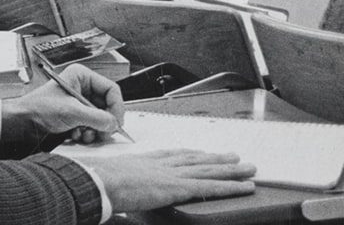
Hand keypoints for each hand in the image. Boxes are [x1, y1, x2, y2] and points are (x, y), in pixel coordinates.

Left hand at [3, 64, 123, 143]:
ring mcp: (79, 103)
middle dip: (105, 122)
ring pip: (101, 118)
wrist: (20, 123)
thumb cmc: (38, 109)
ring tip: (84, 135)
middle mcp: (82, 87)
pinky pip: (92, 126)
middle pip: (108, 106)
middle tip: (103, 134)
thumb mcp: (71, 112)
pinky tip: (76, 135)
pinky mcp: (76, 116)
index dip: (116, 107)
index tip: (116, 123)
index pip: (111, 90)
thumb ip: (96, 118)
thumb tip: (114, 124)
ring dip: (95, 130)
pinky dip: (87, 133)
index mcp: (81, 76)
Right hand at [82, 150, 254, 212]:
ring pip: (208, 170)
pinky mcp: (179, 187)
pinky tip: (245, 186)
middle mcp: (160, 165)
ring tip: (247, 168)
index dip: (188, 154)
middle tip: (232, 156)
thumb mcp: (105, 179)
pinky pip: (211, 187)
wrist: (97, 180)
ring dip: (230, 169)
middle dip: (214, 158)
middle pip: (194, 159)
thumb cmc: (95, 180)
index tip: (198, 152)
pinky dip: (231, 186)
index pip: (170, 156)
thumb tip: (108, 192)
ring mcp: (171, 175)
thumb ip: (114, 185)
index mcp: (142, 162)